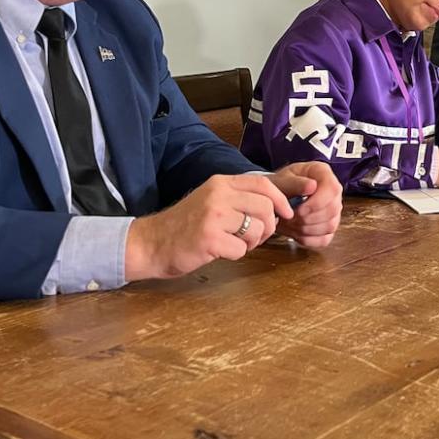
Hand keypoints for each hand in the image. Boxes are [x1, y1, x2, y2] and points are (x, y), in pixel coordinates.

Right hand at [123, 174, 292, 279]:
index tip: (287, 213)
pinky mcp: (209, 239)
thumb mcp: (211, 200)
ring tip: (235, 244)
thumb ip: (238, 199)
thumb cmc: (185, 225)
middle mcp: (218, 195)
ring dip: (252, 242)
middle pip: (265, 207)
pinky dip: (235, 255)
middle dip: (268, 226)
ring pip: (257, 229)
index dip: (281, 198)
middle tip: (255, 237)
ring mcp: (214, 216)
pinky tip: (220, 251)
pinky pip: (241, 249)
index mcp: (220, 183)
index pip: (262, 183)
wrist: (152, 243)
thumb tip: (276, 206)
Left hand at [269, 161, 342, 248]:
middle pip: (332, 210)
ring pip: (330, 226)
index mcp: (322, 173)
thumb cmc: (278, 186)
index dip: (317, 203)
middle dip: (308, 219)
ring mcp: (333, 210)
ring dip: (306, 229)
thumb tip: (312, 186)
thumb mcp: (281, 181)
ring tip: (289, 224)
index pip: (333, 189)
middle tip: (289, 219)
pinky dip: (308, 239)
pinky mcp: (328, 226)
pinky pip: (325, 239)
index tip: (298, 210)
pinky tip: (295, 233)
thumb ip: (294, 183)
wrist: (274, 199)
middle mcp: (332, 191)